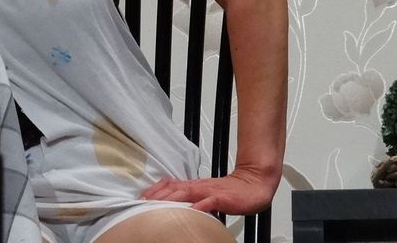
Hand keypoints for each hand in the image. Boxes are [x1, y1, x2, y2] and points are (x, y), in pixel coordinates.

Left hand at [140, 167, 277, 215]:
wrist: (254, 184)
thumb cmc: (231, 192)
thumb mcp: (207, 193)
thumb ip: (192, 197)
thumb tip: (176, 203)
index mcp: (195, 185)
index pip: (171, 184)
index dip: (155, 189)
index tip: (142, 197)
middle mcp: (200, 186)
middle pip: (175, 188)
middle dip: (158, 195)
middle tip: (143, 203)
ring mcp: (210, 191)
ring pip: (187, 193)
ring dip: (172, 198)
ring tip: (159, 206)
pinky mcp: (222, 198)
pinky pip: (209, 202)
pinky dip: (199, 206)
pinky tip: (191, 212)